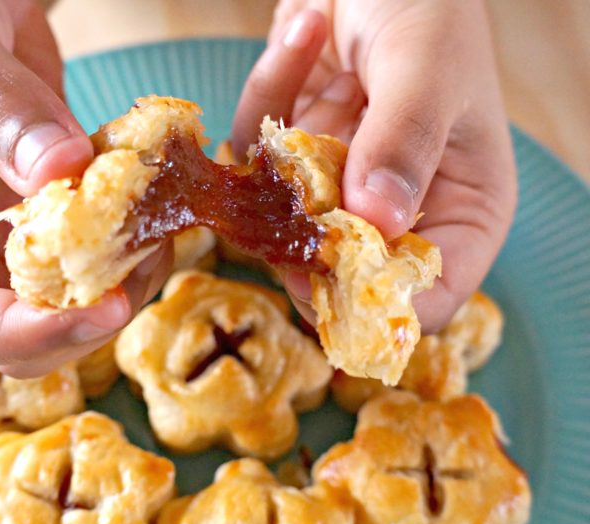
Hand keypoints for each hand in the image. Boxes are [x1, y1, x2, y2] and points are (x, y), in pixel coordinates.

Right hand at [0, 0, 170, 376]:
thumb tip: (63, 176)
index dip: (13, 336)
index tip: (94, 309)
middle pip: (7, 337)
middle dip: (79, 322)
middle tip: (140, 270)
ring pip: (57, 308)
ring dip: (117, 289)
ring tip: (157, 235)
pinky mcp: (44, 216)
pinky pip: (89, 260)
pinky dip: (128, 253)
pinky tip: (155, 215)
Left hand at [232, 0, 515, 331]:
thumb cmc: (428, 1)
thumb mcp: (427, 65)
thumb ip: (404, 140)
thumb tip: (376, 221)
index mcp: (463, 210)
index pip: (425, 297)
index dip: (372, 298)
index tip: (322, 268)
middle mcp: (401, 211)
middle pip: (343, 274)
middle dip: (312, 223)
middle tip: (303, 166)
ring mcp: (342, 188)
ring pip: (287, 220)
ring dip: (296, 142)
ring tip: (338, 66)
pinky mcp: (294, 159)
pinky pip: (256, 160)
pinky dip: (270, 96)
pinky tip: (305, 34)